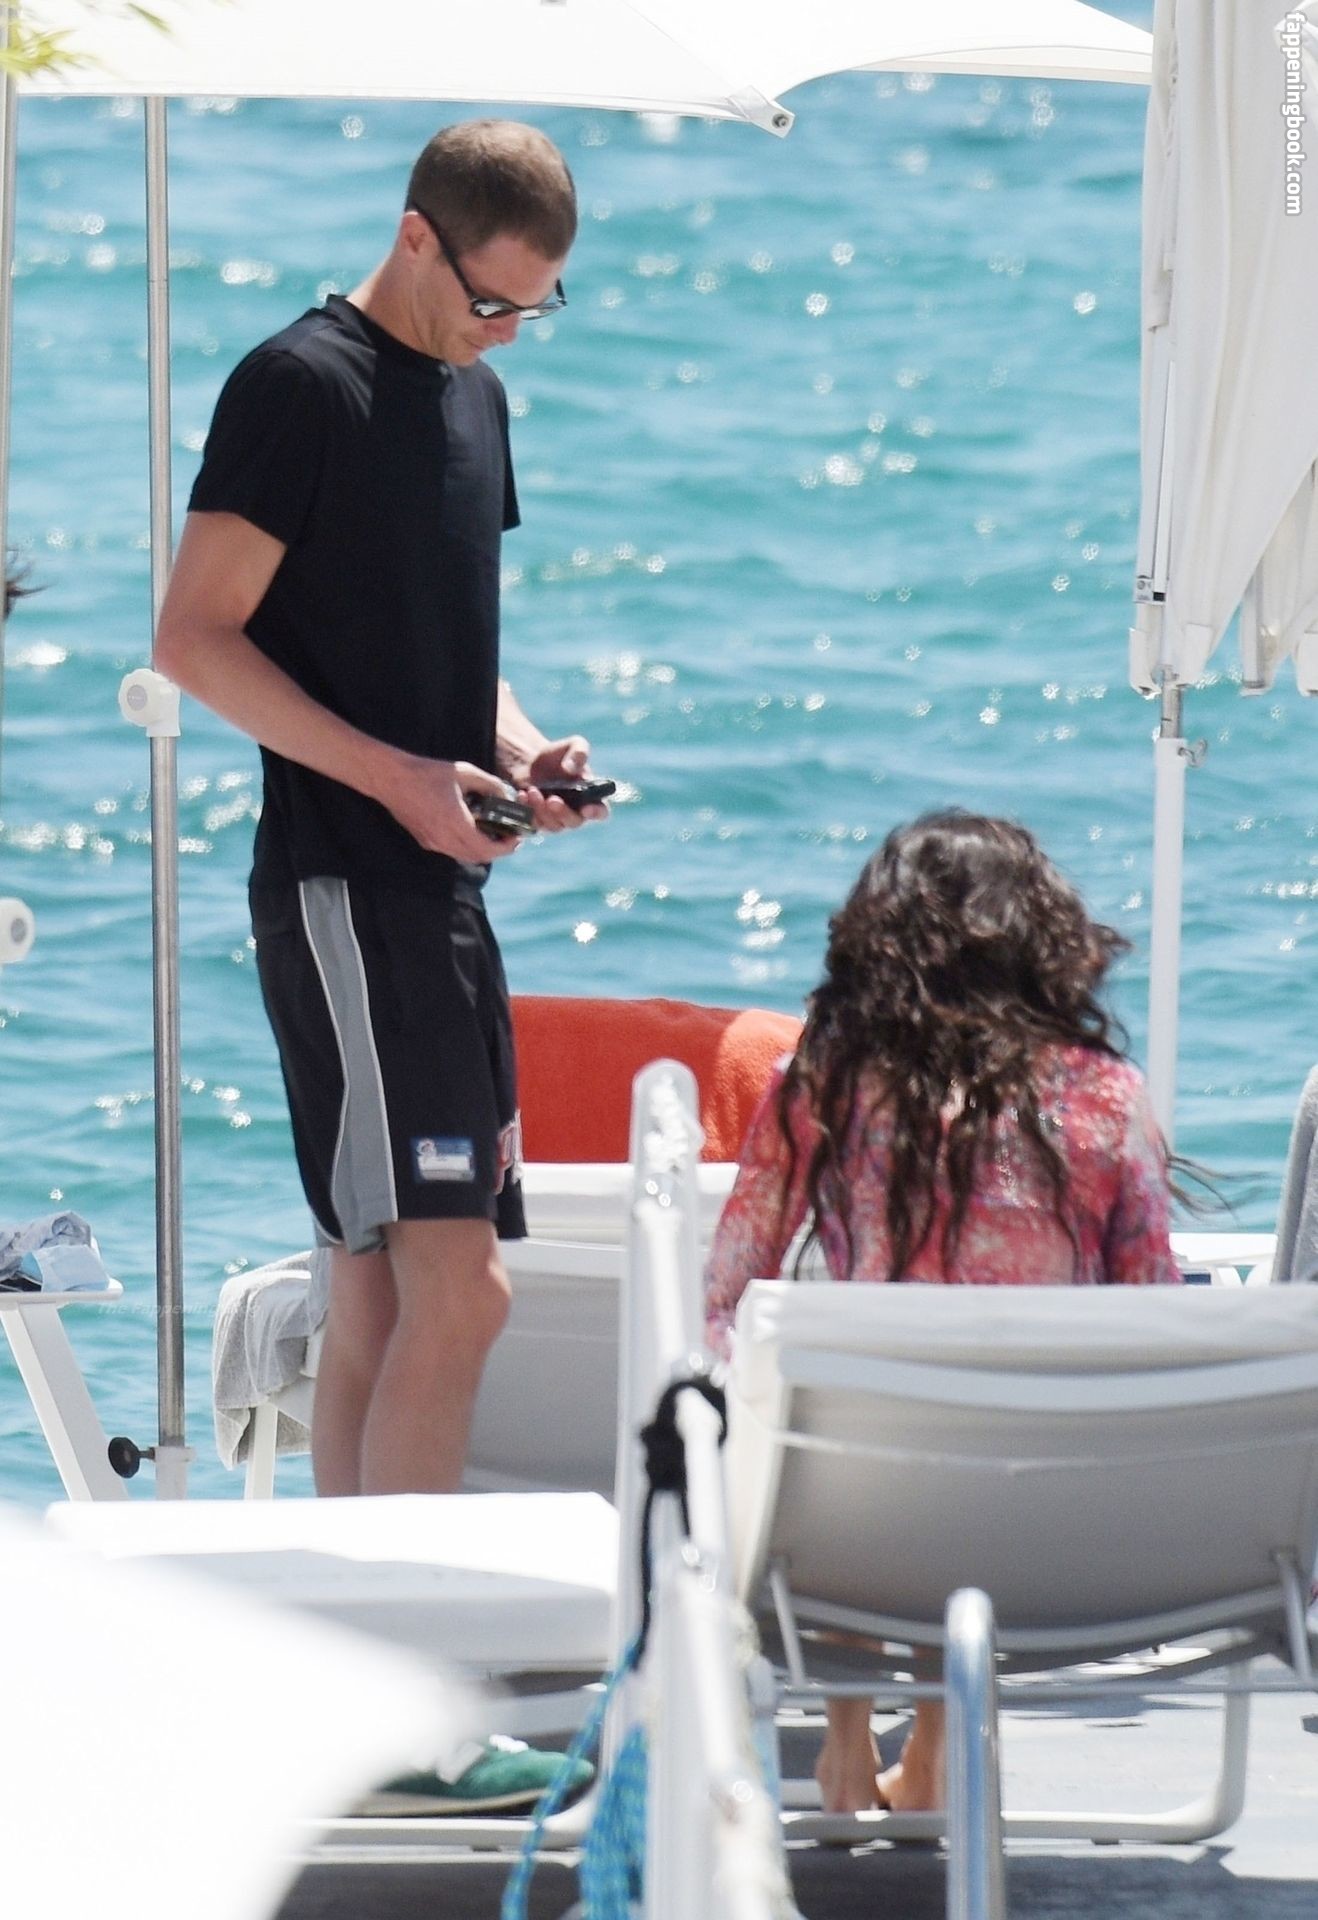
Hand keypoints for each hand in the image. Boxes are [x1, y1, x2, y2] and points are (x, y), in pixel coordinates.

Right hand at [377, 753, 522, 861]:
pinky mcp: (425, 841)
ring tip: (493, 834)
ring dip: (481, 850)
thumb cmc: (428, 772)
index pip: (487, 849)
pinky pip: (451, 851)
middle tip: (509, 838)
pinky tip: (471, 830)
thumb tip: (507, 795)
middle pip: (478, 857)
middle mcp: (443, 838)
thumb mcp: (465, 772)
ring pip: (464, 856)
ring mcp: (433, 842)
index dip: (506, 847)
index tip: (516, 838)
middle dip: (497, 850)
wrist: (391, 778)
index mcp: (455, 822)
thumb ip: (490, 784)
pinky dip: (466, 846)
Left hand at [519, 735, 610, 833]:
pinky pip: (534, 824)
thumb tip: (571, 769)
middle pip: (575, 822)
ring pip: (553, 826)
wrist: (530, 762)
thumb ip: (580, 752)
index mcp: (590, 797)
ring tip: (532, 790)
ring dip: (542, 810)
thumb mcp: (573, 744)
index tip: (586, 808)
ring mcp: (556, 819)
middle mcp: (576, 812)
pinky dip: (528, 810)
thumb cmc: (557, 754)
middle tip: (552, 799)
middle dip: (563, 813)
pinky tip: (523, 795)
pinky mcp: (538, 821)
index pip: (601, 811)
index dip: (596, 812)